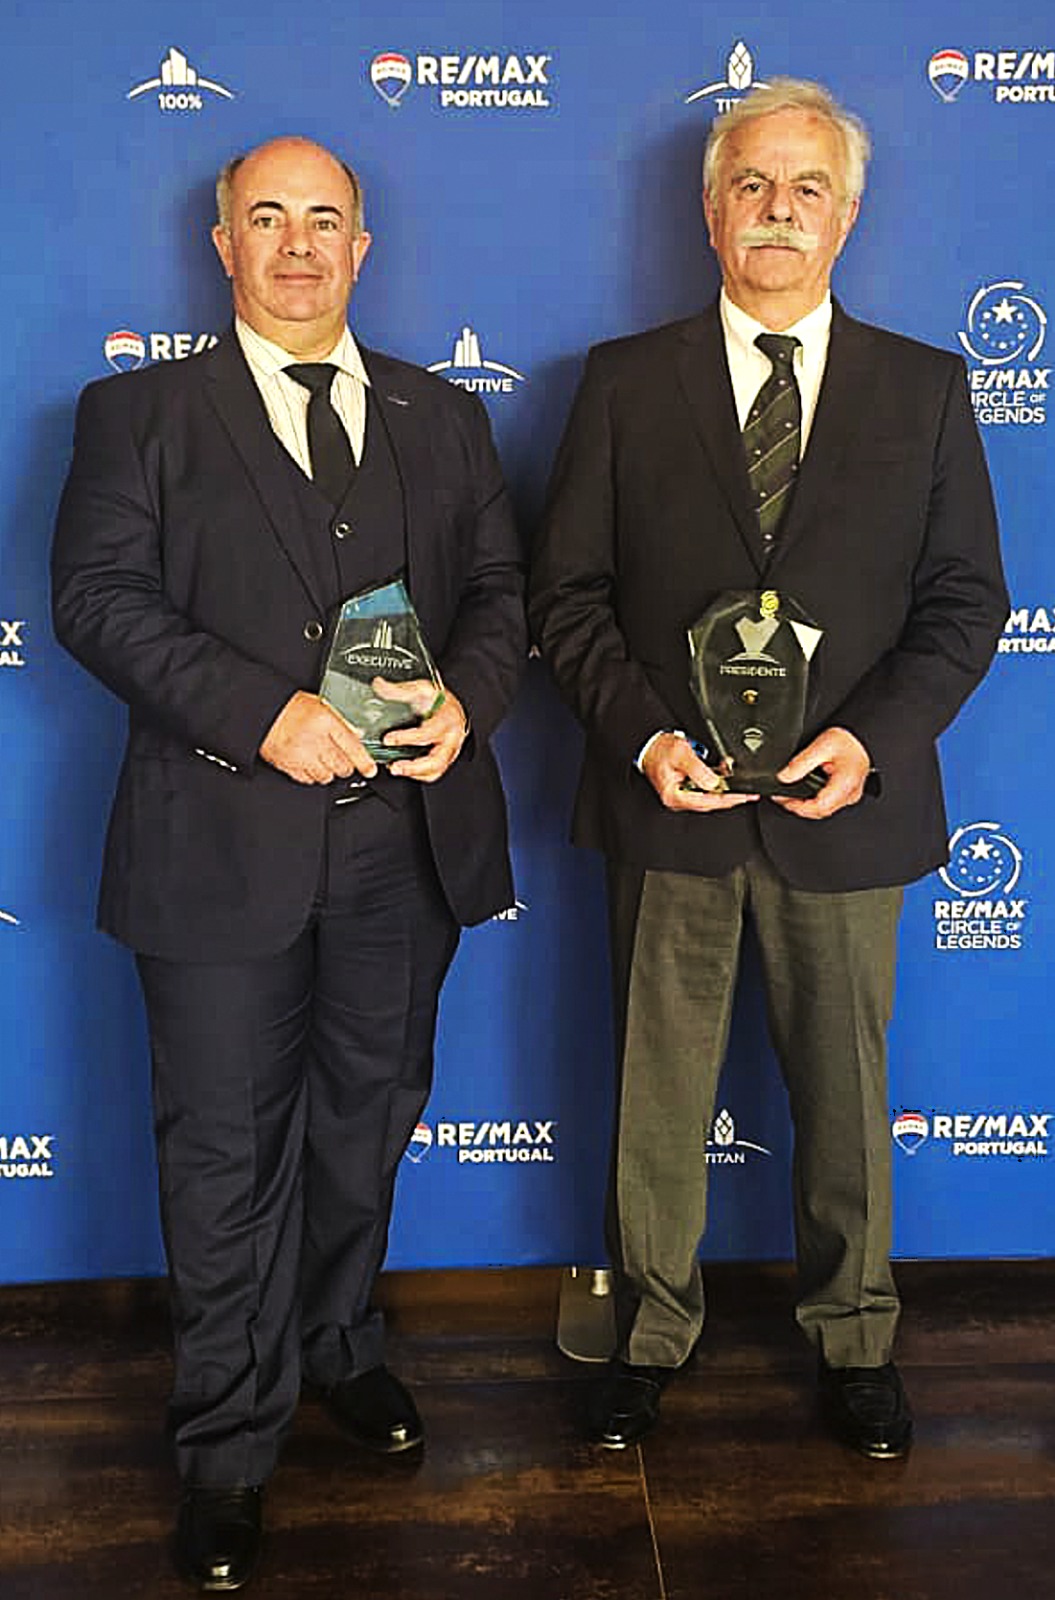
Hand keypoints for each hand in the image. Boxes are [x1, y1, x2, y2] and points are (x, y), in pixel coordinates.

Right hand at [259, 690, 376, 784]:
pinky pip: (307, 780)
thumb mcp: (319, 705)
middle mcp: (313, 740)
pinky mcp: (287, 765)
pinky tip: (310, 765)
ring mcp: (299, 755)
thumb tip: (357, 735)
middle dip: (346, 766)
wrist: (260, 711)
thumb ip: (338, 722)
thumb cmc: (288, 705)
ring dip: (329, 772)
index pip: (353, 747)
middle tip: (343, 760)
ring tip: (324, 760)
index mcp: (324, 721)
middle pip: (342, 766)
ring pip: (326, 777)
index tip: (370, 770)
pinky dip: (312, 776)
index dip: (365, 762)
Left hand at [375, 678, 468, 782]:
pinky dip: (417, 774)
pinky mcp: (444, 759)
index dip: (407, 738)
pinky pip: (433, 773)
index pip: (427, 733)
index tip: (388, 739)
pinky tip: (403, 769)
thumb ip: (400, 690)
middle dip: (414, 767)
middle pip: (436, 760)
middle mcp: (451, 738)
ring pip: (435, 770)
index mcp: (447, 719)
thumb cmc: (438, 699)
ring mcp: (449, 751)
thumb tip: (379, 685)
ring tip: (395, 769)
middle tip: (394, 767)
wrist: (451, 707)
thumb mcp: (421, 689)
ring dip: (414, 773)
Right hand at [641, 733, 758, 812]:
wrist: (648, 745)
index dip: (729, 799)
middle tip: (748, 793)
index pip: (708, 802)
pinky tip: (725, 776)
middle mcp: (679, 799)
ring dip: (724, 788)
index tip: (744, 796)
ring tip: (739, 783)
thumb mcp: (681, 755)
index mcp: (675, 796)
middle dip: (730, 796)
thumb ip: (698, 770)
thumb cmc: (659, 750)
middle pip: (711, 802)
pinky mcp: (686, 788)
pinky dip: (716, 783)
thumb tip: (714, 783)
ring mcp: (682, 795)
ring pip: (709, 796)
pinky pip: (705, 789)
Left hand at [771, 726, 870, 818]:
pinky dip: (814, 802)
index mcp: (846, 782)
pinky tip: (803, 795)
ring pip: (824, 810)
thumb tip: (783, 777)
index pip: (820, 806)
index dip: (799, 806)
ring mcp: (850, 795)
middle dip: (799, 808)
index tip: (784, 799)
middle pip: (821, 811)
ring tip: (790, 796)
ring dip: (805, 807)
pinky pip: (829, 804)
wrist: (862, 737)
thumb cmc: (849, 739)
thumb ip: (801, 762)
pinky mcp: (847, 793)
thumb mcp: (822, 745)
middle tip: (782, 798)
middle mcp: (851, 793)